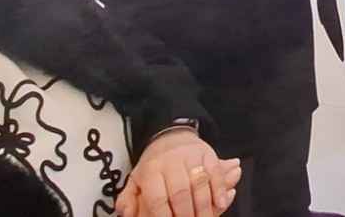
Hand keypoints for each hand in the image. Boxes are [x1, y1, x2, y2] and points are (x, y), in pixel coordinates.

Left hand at [116, 128, 238, 216]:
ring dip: (204, 207)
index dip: (164, 215)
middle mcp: (171, 162)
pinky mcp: (208, 154)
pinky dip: (219, 190)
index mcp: (151, 170)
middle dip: (186, 214)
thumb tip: (124, 213)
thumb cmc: (154, 164)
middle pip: (180, 192)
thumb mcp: (136, 179)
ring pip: (199, 184)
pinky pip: (215, 173)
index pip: (158, 198)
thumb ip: (128, 198)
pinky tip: (220, 204)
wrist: (171, 135)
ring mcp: (191, 157)